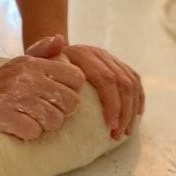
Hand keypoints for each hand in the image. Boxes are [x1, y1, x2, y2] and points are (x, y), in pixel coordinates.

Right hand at [0, 48, 84, 140]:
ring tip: (36, 118)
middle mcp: (28, 79)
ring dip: (47, 124)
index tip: (60, 93)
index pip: (76, 77)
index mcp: (36, 64)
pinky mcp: (5, 117)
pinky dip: (29, 132)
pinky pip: (33, 131)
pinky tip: (22, 125)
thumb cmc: (5, 81)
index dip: (72, 88)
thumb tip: (60, 40)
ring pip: (54, 120)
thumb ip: (45, 51)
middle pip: (70, 102)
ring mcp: (16, 98)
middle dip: (62, 110)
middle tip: (48, 109)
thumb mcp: (23, 62)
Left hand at [27, 36, 143, 140]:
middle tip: (117, 134)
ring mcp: (110, 58)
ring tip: (124, 132)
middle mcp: (99, 53)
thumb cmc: (43, 65)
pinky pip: (135, 80)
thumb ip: (43, 52)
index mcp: (82, 54)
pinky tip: (136, 116)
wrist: (53, 52)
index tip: (109, 126)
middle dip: (124, 112)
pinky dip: (138, 99)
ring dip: (132, 110)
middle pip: (122, 83)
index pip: (105, 79)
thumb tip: (59, 40)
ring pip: (132, 83)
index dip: (111, 104)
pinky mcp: (117, 64)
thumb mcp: (37, 58)